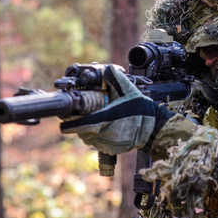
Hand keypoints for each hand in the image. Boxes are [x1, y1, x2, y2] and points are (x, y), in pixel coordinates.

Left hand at [60, 65, 174, 154]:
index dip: (70, 124)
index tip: (64, 122)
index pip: (81, 124)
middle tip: (78, 118)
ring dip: (87, 132)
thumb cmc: (142, 109)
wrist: (154, 126)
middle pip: (82, 132)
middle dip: (79, 126)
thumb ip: (115, 79)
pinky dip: (97, 138)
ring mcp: (109, 143)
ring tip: (92, 122)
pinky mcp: (113, 149)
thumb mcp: (129, 90)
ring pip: (89, 139)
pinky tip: (102, 130)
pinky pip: (98, 144)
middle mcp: (106, 133)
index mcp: (107, 118)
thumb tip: (107, 68)